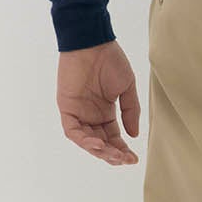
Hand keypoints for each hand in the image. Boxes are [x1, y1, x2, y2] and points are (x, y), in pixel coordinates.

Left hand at [55, 41, 140, 164]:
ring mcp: (78, 112)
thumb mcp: (127, 87)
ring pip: (86, 141)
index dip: (123, 150)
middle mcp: (91, 115)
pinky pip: (73, 130)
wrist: (93, 42)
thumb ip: (130, 111)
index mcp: (105, 111)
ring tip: (114, 155)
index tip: (134, 159)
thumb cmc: (111, 60)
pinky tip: (99, 143)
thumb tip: (134, 135)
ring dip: (100, 150)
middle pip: (100, 143)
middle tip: (125, 159)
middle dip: (112, 154)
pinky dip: (84, 140)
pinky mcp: (67, 108)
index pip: (113, 137)